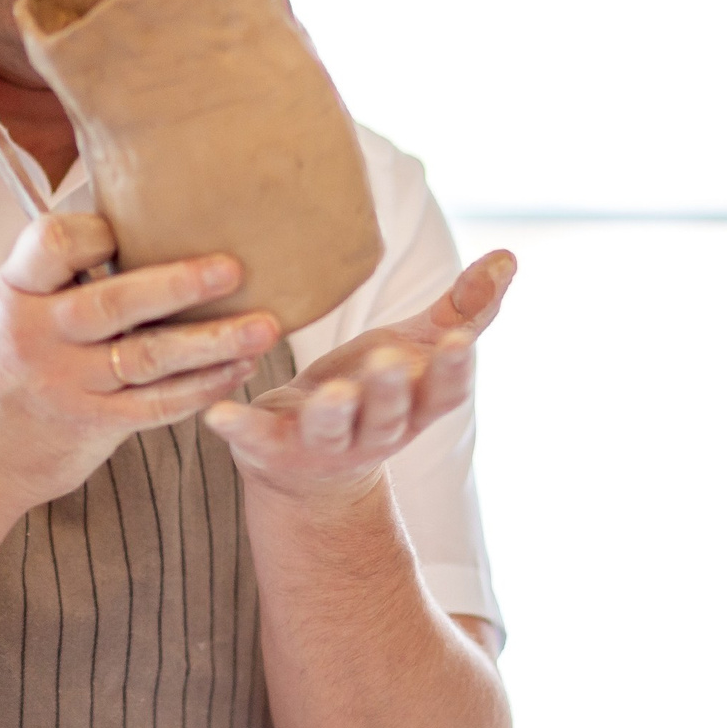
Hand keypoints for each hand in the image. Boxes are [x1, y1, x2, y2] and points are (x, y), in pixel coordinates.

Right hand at [0, 212, 282, 508]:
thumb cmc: (19, 356)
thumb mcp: (23, 302)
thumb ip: (70, 265)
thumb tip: (145, 197)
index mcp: (18, 287)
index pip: (55, 242)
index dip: (101, 228)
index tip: (148, 219)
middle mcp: (36, 333)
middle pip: (113, 302)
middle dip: (179, 285)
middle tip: (235, 269)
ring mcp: (65, 383)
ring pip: (147, 357)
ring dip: (212, 342)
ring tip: (265, 328)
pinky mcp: (93, 424)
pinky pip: (157, 403)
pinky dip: (202, 386)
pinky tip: (238, 368)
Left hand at [202, 250, 515, 502]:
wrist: (308, 470)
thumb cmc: (370, 392)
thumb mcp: (417, 350)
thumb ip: (463, 310)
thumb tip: (509, 257)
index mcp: (414, 406)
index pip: (443, 393)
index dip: (454, 372)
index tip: (462, 343)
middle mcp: (375, 432)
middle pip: (388, 414)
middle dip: (389, 390)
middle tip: (387, 361)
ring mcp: (324, 446)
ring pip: (331, 431)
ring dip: (331, 413)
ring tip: (329, 394)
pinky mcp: (273, 450)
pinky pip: (254, 440)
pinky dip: (238, 429)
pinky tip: (217, 412)